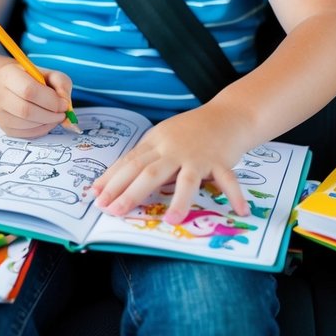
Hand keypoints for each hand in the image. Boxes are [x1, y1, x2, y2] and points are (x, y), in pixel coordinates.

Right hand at [0, 62, 73, 137]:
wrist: (7, 85)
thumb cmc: (31, 78)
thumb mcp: (48, 73)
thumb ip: (61, 84)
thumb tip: (66, 105)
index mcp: (9, 76)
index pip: (28, 91)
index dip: (50, 100)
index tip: (64, 103)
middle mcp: (0, 95)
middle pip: (26, 111)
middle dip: (50, 115)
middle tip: (63, 114)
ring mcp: (0, 114)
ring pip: (26, 125)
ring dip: (47, 123)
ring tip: (56, 116)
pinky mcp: (4, 127)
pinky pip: (26, 134)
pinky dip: (41, 130)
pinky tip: (47, 122)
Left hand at [90, 105, 250, 222]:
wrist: (227, 115)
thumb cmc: (190, 131)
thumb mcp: (162, 138)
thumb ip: (145, 158)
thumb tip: (116, 182)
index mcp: (157, 143)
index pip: (130, 162)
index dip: (112, 180)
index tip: (95, 196)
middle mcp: (174, 149)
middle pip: (149, 172)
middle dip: (129, 192)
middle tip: (112, 210)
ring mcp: (198, 156)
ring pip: (186, 179)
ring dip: (179, 200)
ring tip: (171, 220)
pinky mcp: (221, 161)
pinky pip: (228, 179)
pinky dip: (234, 194)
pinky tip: (240, 210)